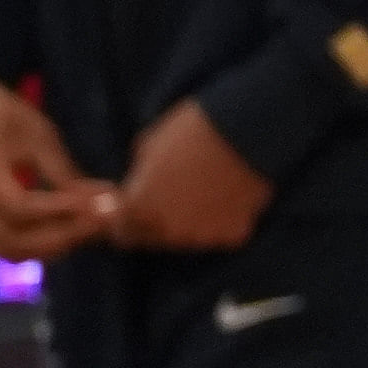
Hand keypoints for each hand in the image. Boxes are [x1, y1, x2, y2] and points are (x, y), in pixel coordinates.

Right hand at [0, 72, 112, 264]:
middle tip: (100, 222)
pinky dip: (18, 254)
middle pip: (7, 239)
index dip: (62, 212)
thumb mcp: (37, 134)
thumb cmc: (0, 113)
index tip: (100, 206)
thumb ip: (62, 173)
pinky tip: (48, 248)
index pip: (19, 208)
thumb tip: (101, 205)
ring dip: (45, 248)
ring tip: (82, 229)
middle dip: (60, 237)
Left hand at [106, 99, 273, 255]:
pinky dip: (222, 219)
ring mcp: (201, 237)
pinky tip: (228, 194)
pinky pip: (220, 232)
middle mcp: (167, 230)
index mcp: (138, 207)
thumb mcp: (149, 145)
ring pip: (189, 236)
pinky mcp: (233, 236)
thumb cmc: (192, 130)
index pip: (122, 229)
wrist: (245, 131)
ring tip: (204, 190)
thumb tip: (141, 185)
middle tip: (173, 194)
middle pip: (155, 237)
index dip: (126, 215)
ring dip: (190, 221)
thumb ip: (141, 176)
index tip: (133, 203)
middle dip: (157, 220)